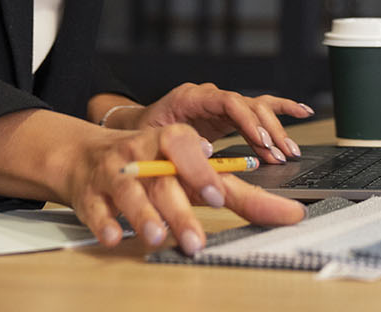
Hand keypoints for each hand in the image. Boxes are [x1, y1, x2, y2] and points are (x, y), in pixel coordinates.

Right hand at [0, 110, 305, 253]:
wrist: (91, 158)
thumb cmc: (157, 167)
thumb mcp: (197, 174)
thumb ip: (242, 194)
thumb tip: (291, 213)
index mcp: (171, 140)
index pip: (187, 146)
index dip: (201, 170)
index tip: (218, 193)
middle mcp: (142, 152)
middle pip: (162, 180)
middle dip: (179, 210)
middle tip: (195, 240)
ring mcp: (114, 173)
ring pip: (129, 193)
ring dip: (143, 216)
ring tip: (158, 237)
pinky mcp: (89, 195)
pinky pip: (95, 209)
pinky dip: (105, 224)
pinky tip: (115, 238)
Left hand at [103, 82, 312, 164]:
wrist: (136, 128)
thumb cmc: (142, 135)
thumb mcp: (154, 142)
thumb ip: (177, 146)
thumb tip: (204, 157)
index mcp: (192, 97)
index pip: (229, 102)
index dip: (248, 122)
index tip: (261, 143)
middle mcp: (211, 96)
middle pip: (249, 105)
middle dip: (268, 130)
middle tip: (280, 155)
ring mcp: (222, 104)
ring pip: (258, 108)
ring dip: (277, 129)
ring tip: (290, 150)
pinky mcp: (229, 115)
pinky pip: (260, 107)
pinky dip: (282, 109)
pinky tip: (302, 112)